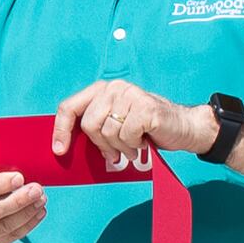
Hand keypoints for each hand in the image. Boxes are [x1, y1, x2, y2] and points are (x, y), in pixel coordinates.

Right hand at [0, 170, 47, 242]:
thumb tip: (17, 161)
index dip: (0, 184)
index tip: (20, 177)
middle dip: (18, 201)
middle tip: (37, 190)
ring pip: (3, 227)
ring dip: (26, 213)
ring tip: (41, 200)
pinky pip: (8, 238)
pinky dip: (27, 226)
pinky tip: (38, 213)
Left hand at [51, 82, 212, 167]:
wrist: (184, 128)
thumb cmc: (147, 129)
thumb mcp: (115, 124)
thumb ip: (95, 127)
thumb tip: (66, 146)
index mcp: (102, 90)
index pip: (69, 107)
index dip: (61, 130)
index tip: (59, 150)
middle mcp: (114, 88)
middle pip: (89, 125)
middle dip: (101, 145)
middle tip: (115, 154)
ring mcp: (130, 95)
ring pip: (108, 132)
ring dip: (120, 147)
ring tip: (133, 147)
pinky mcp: (145, 108)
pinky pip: (126, 136)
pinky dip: (134, 145)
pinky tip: (143, 142)